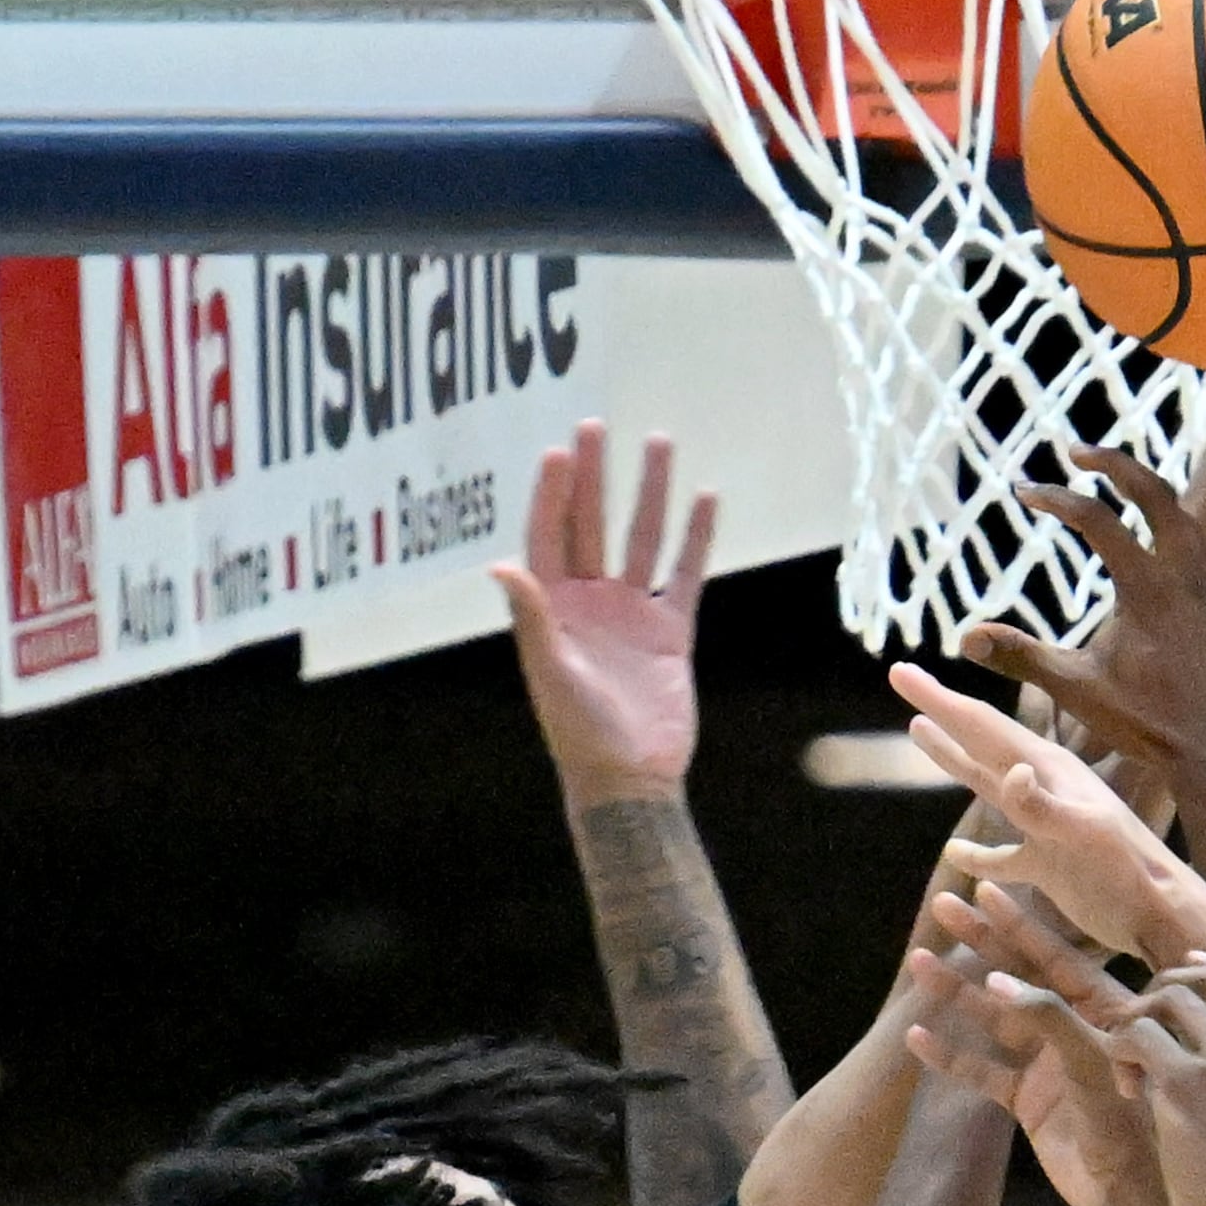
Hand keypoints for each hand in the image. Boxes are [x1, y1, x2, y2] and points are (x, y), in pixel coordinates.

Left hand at [496, 422, 717, 790]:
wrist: (630, 779)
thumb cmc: (578, 733)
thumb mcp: (550, 671)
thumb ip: (532, 616)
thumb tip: (500, 566)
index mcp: (551, 609)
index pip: (548, 536)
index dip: (552, 494)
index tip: (561, 451)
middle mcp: (588, 602)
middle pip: (590, 524)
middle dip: (594, 476)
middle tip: (596, 426)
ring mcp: (630, 614)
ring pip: (641, 539)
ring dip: (649, 493)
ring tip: (659, 443)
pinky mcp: (669, 632)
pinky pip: (685, 574)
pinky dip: (697, 538)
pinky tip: (705, 499)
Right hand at [891, 664, 1205, 967]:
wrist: (1164, 916)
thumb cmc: (1133, 874)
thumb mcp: (1089, 832)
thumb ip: (1046, 806)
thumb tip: (1010, 772)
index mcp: (1049, 771)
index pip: (982, 725)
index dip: (939, 699)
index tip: (898, 671)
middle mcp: (1045, 788)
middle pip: (980, 740)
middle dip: (939, 710)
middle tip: (902, 677)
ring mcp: (1046, 827)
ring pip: (988, 785)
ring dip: (953, 758)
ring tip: (918, 731)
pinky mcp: (1052, 866)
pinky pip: (1005, 856)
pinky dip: (980, 855)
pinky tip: (958, 856)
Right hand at [899, 927, 1154, 1205]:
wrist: (1133, 1192)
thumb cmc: (1134, 1122)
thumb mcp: (1094, 1062)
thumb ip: (1050, 1020)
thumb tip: (996, 981)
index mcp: (1102, 1010)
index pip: (1056, 955)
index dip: (1020, 923)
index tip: (986, 889)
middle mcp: (1073, 1029)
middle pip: (1017, 976)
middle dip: (980, 942)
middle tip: (942, 908)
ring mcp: (1047, 1064)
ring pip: (993, 1020)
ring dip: (956, 993)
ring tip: (918, 963)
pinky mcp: (1028, 1101)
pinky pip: (981, 1072)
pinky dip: (950, 1057)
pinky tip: (916, 1038)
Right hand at [972, 449, 1205, 807]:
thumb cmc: (1143, 724)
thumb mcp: (1074, 688)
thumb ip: (1021, 655)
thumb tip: (965, 638)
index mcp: (1148, 590)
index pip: (1098, 520)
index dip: (1057, 499)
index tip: (1024, 492)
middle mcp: (1187, 578)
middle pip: (1156, 493)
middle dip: (1115, 465)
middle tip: (1077, 452)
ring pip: (1185, 518)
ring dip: (1151, 494)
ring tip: (1118, 485)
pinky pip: (1203, 552)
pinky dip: (1177, 534)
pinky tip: (1159, 546)